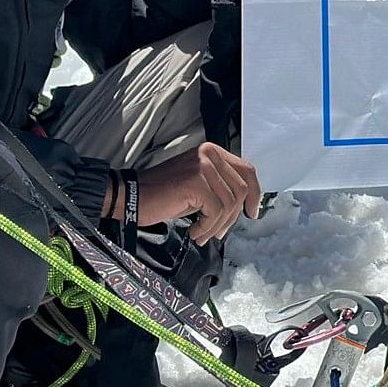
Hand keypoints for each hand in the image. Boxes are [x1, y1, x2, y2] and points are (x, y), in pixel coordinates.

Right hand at [131, 141, 263, 239]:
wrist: (132, 196)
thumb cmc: (162, 195)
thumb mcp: (197, 184)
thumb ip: (219, 185)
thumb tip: (244, 203)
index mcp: (212, 151)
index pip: (247, 170)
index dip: (255, 193)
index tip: (252, 212)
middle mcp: (209, 154)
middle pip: (241, 189)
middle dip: (232, 217)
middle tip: (218, 233)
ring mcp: (202, 165)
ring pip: (229, 203)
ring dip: (217, 226)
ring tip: (201, 234)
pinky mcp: (195, 181)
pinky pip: (215, 211)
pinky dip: (207, 227)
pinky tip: (193, 232)